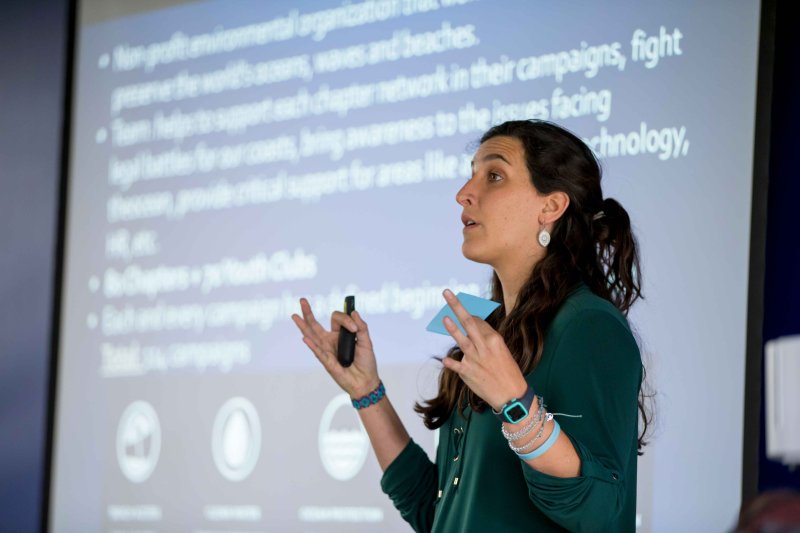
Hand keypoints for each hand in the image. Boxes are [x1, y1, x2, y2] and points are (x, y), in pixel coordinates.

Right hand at [291, 298, 379, 397]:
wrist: (366, 381)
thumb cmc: (366, 362)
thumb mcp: (367, 342)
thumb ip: (362, 327)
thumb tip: (354, 312)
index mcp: (339, 334)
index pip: (336, 318)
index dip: (345, 319)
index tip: (354, 328)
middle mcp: (330, 341)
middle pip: (315, 325)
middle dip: (308, 312)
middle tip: (302, 300)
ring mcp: (327, 351)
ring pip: (312, 336)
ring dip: (303, 326)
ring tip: (295, 315)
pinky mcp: (327, 362)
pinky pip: (319, 352)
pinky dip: (312, 345)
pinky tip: (305, 337)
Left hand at [440, 289, 527, 410]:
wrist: (512, 396)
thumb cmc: (509, 372)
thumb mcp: (503, 351)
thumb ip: (487, 340)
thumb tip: (474, 328)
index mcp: (494, 339)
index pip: (478, 321)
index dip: (469, 315)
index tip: (464, 312)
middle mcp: (484, 346)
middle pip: (468, 322)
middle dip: (457, 306)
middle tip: (447, 293)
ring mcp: (474, 359)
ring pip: (461, 340)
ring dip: (452, 328)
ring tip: (444, 318)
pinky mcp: (468, 373)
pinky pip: (455, 365)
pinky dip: (450, 362)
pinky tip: (445, 360)